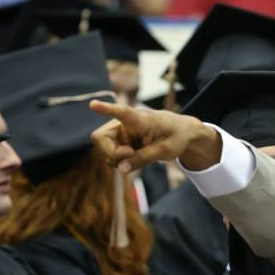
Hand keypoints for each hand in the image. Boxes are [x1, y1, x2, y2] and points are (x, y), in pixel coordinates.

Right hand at [89, 100, 221, 172]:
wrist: (181, 131)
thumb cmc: (175, 136)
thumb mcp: (165, 150)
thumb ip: (143, 159)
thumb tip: (120, 169)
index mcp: (140, 119)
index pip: (122, 112)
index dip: (106, 109)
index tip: (93, 105)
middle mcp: (124, 122)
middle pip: (100, 137)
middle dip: (112, 153)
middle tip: (131, 155)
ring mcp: (120, 131)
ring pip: (105, 148)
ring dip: (118, 158)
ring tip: (139, 154)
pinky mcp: (120, 140)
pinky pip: (111, 154)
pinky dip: (121, 160)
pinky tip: (135, 156)